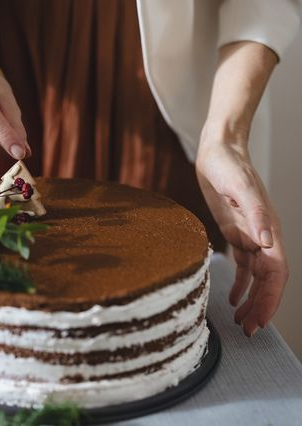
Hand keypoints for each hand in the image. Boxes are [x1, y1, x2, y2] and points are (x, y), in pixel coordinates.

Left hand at [196, 133, 287, 336]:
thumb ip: (255, 212)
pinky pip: (244, 266)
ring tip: (242, 322)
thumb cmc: (229, 166)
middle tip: (249, 331)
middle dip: (262, 307)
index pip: (275, 273)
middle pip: (268, 280)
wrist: (219, 152)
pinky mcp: (237, 233)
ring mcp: (251, 236)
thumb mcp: (239, 187)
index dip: (269, 298)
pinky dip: (241, 285)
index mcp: (269, 229)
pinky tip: (233, 300)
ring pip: (258, 277)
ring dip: (252, 300)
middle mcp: (263, 236)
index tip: (258, 320)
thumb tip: (266, 240)